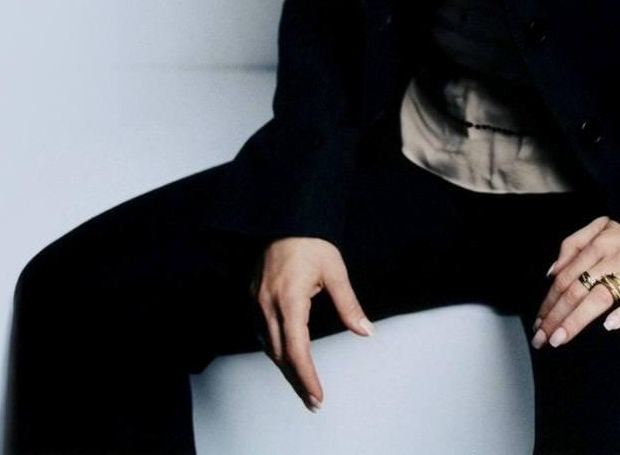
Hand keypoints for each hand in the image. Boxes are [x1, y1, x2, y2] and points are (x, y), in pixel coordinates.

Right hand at [250, 236, 372, 411]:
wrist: (283, 218)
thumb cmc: (310, 242)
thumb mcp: (335, 270)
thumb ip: (349, 304)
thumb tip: (366, 331)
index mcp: (290, 300)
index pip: (296, 350)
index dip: (307, 377)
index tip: (318, 396)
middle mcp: (268, 304)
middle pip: (279, 355)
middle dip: (296, 380)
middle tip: (313, 401)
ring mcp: (257, 301)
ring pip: (267, 346)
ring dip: (284, 367)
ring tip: (302, 385)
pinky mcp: (253, 296)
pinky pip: (260, 332)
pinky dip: (273, 349)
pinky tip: (284, 355)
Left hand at [530, 215, 619, 348]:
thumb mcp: (602, 228)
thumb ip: (574, 244)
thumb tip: (551, 271)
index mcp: (598, 242)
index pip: (565, 276)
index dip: (548, 301)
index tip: (537, 323)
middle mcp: (615, 254)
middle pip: (577, 288)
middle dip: (555, 316)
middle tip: (541, 339)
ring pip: (601, 296)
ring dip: (577, 320)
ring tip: (560, 339)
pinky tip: (609, 326)